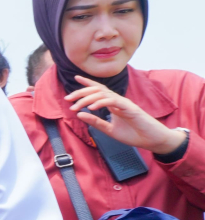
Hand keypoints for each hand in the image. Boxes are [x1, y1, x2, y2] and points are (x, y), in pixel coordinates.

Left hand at [66, 76, 186, 154]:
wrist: (152, 141)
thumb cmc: (134, 134)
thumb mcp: (109, 130)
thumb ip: (95, 122)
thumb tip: (79, 114)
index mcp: (113, 104)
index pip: (99, 90)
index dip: (87, 83)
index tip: (75, 78)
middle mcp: (118, 101)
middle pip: (98, 90)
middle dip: (81, 92)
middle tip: (68, 98)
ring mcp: (124, 103)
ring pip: (103, 94)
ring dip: (87, 99)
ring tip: (76, 106)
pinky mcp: (130, 108)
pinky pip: (113, 101)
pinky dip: (100, 103)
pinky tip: (91, 108)